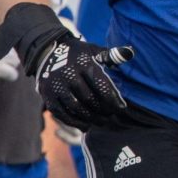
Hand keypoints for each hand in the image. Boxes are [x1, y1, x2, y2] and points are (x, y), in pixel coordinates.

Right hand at [0, 2, 133, 130]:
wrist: (48, 53)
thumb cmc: (78, 54)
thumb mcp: (94, 50)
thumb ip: (112, 55)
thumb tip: (129, 53)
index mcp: (83, 64)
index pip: (101, 85)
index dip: (112, 99)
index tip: (121, 108)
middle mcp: (68, 75)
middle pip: (89, 98)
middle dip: (102, 110)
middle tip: (111, 116)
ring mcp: (56, 86)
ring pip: (76, 107)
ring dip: (90, 118)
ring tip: (102, 122)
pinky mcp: (47, 96)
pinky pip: (61, 113)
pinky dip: (74, 122)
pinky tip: (85, 126)